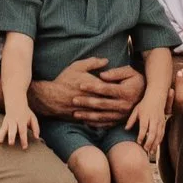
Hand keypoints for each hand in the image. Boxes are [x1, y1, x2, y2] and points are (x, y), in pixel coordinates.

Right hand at [0, 102, 36, 148]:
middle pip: (12, 129)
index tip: (24, 147)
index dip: (23, 139)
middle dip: (11, 136)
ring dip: (2, 135)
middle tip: (11, 143)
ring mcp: (8, 122)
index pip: (23, 130)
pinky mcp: (4, 123)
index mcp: (22, 120)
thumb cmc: (26, 114)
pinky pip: (1, 129)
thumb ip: (35, 127)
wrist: (16, 102)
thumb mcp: (32, 118)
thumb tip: (37, 137)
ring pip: (4, 128)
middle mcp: (14, 121)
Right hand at [30, 59, 145, 123]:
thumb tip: (107, 61)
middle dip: (121, 100)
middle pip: (111, 101)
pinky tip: (114, 120)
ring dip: (117, 112)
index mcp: (92, 85)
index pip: (110, 86)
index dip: (118, 85)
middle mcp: (93, 99)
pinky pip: (99, 122)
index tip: (128, 84)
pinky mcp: (87, 119)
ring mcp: (90, 111)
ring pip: (107, 113)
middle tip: (131, 98)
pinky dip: (107, 121)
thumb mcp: (78, 66)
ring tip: (126, 111)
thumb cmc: (65, 79)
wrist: (51, 97)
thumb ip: (93, 62)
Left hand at [126, 98, 167, 161]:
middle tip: (145, 150)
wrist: (156, 97)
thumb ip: (131, 120)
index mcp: (145, 115)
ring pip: (159, 134)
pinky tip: (156, 146)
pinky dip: (160, 140)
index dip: (141, 135)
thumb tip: (126, 129)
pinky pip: (162, 133)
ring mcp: (159, 121)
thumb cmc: (144, 104)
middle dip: (149, 142)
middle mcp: (153, 119)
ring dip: (155, 144)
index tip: (138, 142)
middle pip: (152, 132)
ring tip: (151, 152)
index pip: (144, 127)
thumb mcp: (136, 110)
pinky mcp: (163, 123)